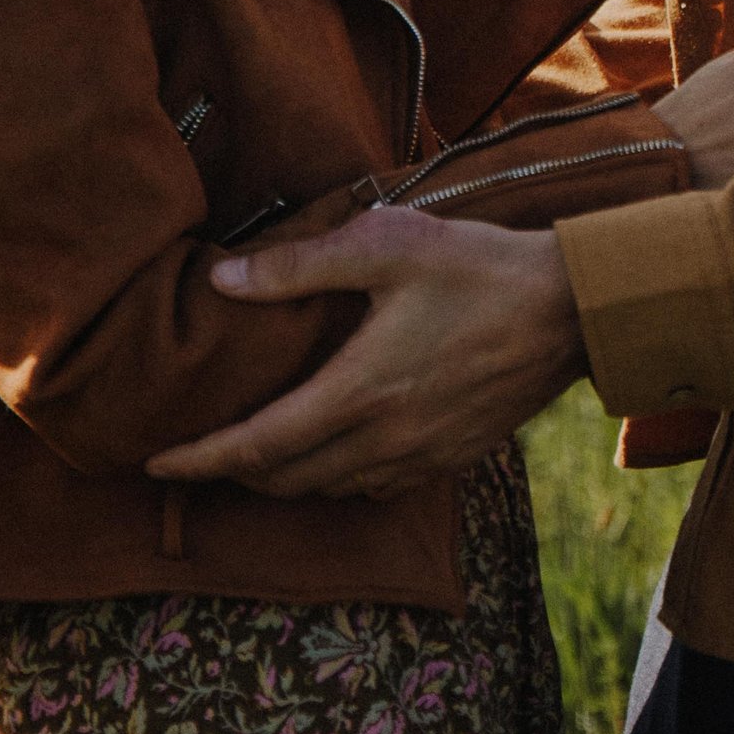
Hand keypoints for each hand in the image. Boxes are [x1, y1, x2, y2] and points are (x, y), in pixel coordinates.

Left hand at [149, 215, 584, 499]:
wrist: (576, 308)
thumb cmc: (481, 267)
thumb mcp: (388, 245)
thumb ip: (300, 265)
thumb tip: (222, 278)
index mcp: (360, 390)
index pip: (257, 444)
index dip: (200, 459)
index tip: (157, 463)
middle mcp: (386, 437)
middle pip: (286, 479)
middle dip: (236, 472)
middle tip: (204, 453)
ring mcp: (424, 454)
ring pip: (331, 489)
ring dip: (287, 478)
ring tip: (263, 451)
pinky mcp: (455, 456)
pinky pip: (378, 487)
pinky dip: (340, 478)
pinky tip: (340, 450)